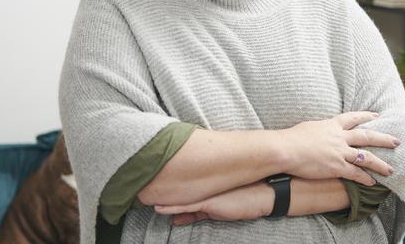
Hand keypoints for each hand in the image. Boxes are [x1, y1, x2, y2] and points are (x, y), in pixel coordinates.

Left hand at [153, 182, 271, 225]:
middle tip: (141, 191)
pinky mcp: (209, 203)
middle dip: (159, 192)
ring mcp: (205, 194)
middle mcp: (202, 189)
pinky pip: (187, 207)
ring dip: (162, 200)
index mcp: (203, 187)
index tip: (150, 187)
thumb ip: (197, 212)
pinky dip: (173, 208)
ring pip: (178, 198)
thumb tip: (176, 219)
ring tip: (144, 198)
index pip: (180, 189)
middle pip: (176, 191)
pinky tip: (160, 209)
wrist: (263, 194)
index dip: (165, 190)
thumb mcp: (217, 208)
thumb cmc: (244, 198)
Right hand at [279, 111, 399, 184]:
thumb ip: (318, 129)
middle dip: (383, 138)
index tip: (377, 115)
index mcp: (331, 125)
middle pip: (366, 136)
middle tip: (397, 141)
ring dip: (380, 164)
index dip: (366, 116)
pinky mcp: (336, 167)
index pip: (353, 118)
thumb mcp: (308, 127)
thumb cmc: (291, 138)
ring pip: (366, 157)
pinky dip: (365, 178)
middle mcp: (339, 137)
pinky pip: (355, 173)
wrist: (286, 149)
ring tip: (391, 169)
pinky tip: (373, 183)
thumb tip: (318, 131)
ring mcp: (339, 152)